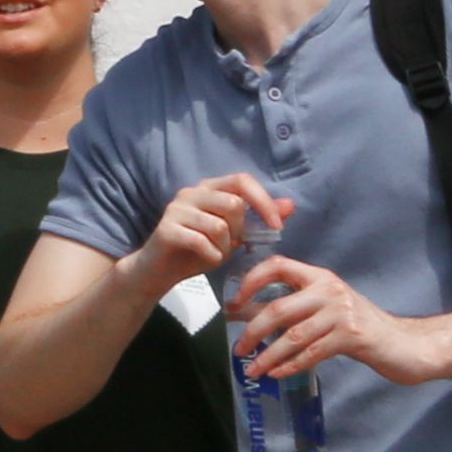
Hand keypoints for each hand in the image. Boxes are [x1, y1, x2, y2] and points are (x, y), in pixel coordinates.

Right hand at [137, 172, 291, 294]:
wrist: (160, 270)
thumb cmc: (199, 250)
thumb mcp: (234, 235)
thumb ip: (259, 219)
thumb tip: (290, 204)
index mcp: (208, 188)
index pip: (242, 180)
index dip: (263, 201)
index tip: (277, 226)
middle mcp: (191, 192)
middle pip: (233, 204)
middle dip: (239, 231)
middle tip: (232, 245)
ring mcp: (176, 209)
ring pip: (219, 225)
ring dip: (225, 247)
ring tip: (216, 253)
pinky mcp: (167, 228)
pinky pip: (202, 242)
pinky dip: (212, 256)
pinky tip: (206, 259)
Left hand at [230, 250, 442, 386]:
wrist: (406, 344)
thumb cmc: (362, 326)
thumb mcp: (330, 305)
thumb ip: (299, 305)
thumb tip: (252, 315)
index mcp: (320, 276)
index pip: (277, 266)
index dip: (251, 281)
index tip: (233, 303)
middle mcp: (328, 289)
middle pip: (278, 308)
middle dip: (252, 330)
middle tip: (237, 347)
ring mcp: (340, 312)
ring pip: (292, 336)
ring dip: (268, 355)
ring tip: (252, 368)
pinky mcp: (351, 337)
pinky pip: (311, 353)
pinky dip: (290, 365)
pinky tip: (277, 373)